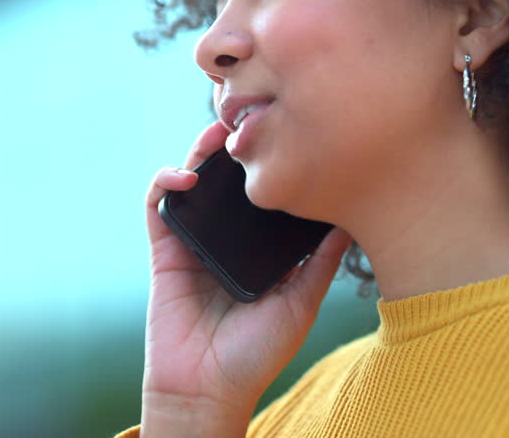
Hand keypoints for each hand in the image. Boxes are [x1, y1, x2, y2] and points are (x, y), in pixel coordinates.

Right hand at [138, 121, 352, 436]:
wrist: (208, 388)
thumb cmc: (256, 354)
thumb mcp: (301, 302)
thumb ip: (320, 262)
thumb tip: (350, 219)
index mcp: (257, 245)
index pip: (261, 191)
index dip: (269, 161)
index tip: (289, 134)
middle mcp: (225, 236)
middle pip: (226, 176)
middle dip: (234, 144)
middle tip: (251, 120)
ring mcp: (193, 240)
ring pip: (192, 179)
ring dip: (199, 150)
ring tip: (218, 134)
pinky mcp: (164, 249)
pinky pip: (158, 205)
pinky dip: (166, 182)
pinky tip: (186, 177)